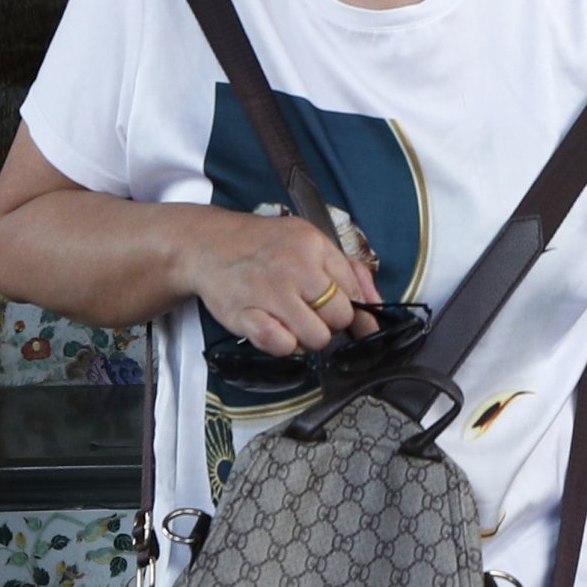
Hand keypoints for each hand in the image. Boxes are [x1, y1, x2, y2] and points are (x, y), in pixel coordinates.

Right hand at [181, 206, 379, 358]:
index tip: (347, 317)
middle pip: (340, 317)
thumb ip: (348, 268)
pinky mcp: (246, 315)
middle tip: (311, 314)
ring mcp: (270, 292)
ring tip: (292, 322)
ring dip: (308, 338)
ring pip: (317, 338)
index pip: (354, 292)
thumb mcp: (309, 240)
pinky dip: (284, 345)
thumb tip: (377, 302)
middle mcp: (295, 267)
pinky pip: (283, 346)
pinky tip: (275, 329)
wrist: (209, 244)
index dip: (354, 310)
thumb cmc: (264, 245)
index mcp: (314, 246)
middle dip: (330, 323)